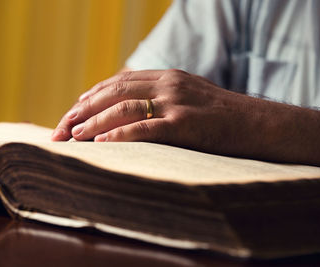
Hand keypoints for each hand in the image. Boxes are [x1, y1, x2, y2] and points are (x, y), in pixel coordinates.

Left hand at [52, 69, 319, 166]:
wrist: (260, 123)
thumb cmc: (222, 116)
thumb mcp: (188, 99)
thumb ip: (160, 100)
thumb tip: (128, 114)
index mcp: (165, 77)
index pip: (116, 83)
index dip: (89, 98)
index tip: (70, 114)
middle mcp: (167, 84)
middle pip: (112, 92)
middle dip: (81, 111)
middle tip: (59, 130)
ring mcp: (177, 102)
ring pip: (123, 107)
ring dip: (93, 123)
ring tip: (72, 137)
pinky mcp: (186, 123)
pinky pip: (145, 128)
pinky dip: (119, 135)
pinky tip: (101, 145)